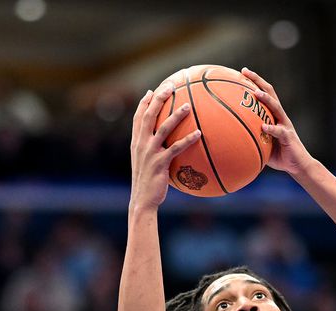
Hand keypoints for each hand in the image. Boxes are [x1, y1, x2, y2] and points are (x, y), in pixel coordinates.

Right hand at [129, 81, 202, 211]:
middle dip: (159, 98)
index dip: (145, 102)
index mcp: (136, 142)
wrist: (142, 200)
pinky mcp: (159, 163)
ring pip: (162, 128)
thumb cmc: (148, 183)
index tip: (153, 90)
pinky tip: (199, 133)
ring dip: (175, 115)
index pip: (138, 117)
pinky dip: (187, 140)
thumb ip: (154, 151)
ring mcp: (149, 152)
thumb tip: (168, 146)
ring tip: (188, 105)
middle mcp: (140, 144)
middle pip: (149, 115)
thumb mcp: (147, 164)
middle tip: (171, 86)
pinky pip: (176, 148)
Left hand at [241, 68, 313, 175]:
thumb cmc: (279, 155)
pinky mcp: (288, 136)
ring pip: (276, 107)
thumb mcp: (262, 144)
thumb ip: (251, 137)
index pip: (264, 93)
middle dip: (257, 81)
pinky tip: (263, 127)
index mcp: (274, 115)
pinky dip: (271, 128)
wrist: (298, 165)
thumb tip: (230, 138)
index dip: (254, 82)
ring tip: (255, 93)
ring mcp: (285, 124)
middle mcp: (280, 116)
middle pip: (270, 92)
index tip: (242, 72)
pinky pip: (279, 131)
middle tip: (245, 72)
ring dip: (266, 99)